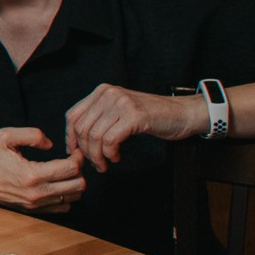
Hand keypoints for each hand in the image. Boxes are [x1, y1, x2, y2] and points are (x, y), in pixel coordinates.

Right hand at [0, 127, 86, 213]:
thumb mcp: (6, 135)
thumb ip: (33, 134)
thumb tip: (51, 144)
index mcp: (31, 174)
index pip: (72, 169)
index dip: (78, 157)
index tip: (74, 150)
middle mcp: (35, 193)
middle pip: (78, 186)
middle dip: (80, 170)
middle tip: (72, 159)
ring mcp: (34, 204)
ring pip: (73, 197)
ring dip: (73, 183)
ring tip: (64, 170)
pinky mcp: (31, 210)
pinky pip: (62, 207)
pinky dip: (65, 195)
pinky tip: (55, 182)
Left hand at [65, 84, 203, 172]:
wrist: (183, 113)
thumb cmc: (152, 116)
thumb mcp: (119, 112)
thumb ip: (99, 120)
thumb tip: (76, 142)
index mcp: (102, 91)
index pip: (73, 115)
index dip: (70, 137)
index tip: (74, 152)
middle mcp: (109, 94)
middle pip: (82, 128)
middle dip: (85, 151)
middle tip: (94, 163)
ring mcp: (121, 103)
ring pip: (94, 136)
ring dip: (97, 156)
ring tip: (105, 163)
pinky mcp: (134, 116)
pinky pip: (110, 140)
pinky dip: (110, 153)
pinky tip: (116, 157)